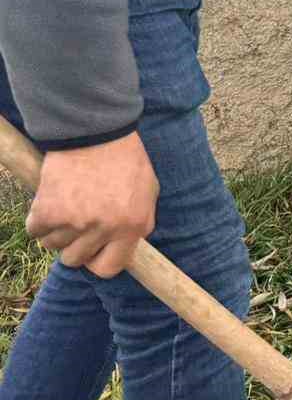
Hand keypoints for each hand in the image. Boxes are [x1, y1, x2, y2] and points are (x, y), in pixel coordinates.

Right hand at [28, 131, 158, 277]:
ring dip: (57, 229)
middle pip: (76, 260)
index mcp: (134, 225)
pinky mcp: (48, 211)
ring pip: (53, 246)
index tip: (93, 251)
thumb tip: (125, 248)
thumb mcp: (147, 191)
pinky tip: (52, 198)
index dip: (98, 261)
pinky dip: (39, 218)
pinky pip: (36, 231)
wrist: (95, 130)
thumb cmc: (124, 158)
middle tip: (77, 221)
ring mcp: (75, 221)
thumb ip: (138, 222)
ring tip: (68, 202)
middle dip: (74, 245)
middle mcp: (105, 228)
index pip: (109, 268)